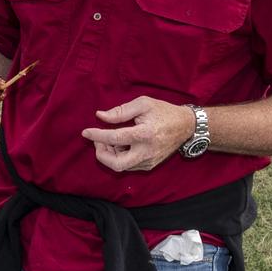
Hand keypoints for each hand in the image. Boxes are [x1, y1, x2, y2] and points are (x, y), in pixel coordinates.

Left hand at [81, 96, 195, 171]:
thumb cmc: (164, 112)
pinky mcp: (150, 165)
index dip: (97, 136)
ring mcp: (149, 161)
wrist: (186, 127)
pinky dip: (119, 157)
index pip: (115, 138)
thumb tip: (100, 116)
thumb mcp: (143, 104)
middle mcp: (147, 151)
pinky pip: (129, 166)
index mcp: (145, 134)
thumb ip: (120, 111)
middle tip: (98, 141)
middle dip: (102, 154)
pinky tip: (120, 145)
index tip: (85, 132)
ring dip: (110, 155)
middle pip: (117, 164)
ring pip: (122, 166)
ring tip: (110, 140)